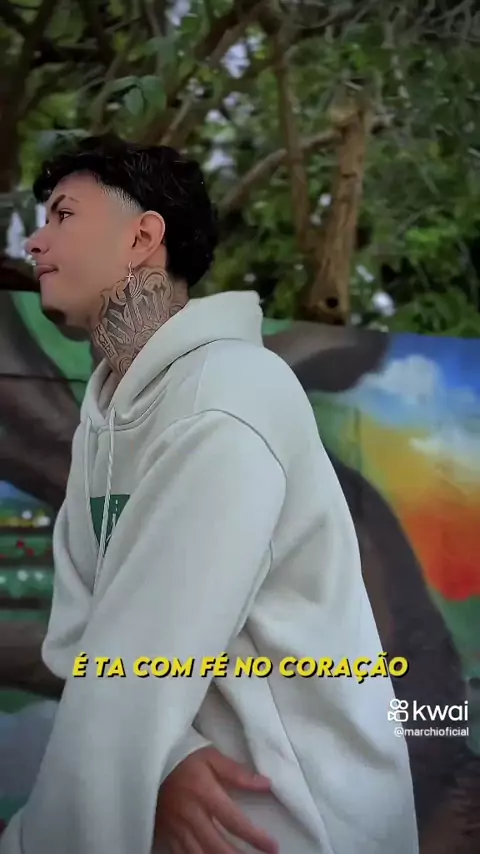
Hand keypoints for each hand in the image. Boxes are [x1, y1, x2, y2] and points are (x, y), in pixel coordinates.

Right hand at [155, 746, 278, 853]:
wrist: (149, 759)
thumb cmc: (185, 756)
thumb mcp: (212, 757)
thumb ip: (238, 773)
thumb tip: (266, 784)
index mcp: (205, 793)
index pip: (233, 821)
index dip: (254, 836)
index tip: (273, 846)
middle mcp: (191, 815)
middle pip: (217, 845)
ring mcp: (176, 827)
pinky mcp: (166, 833)